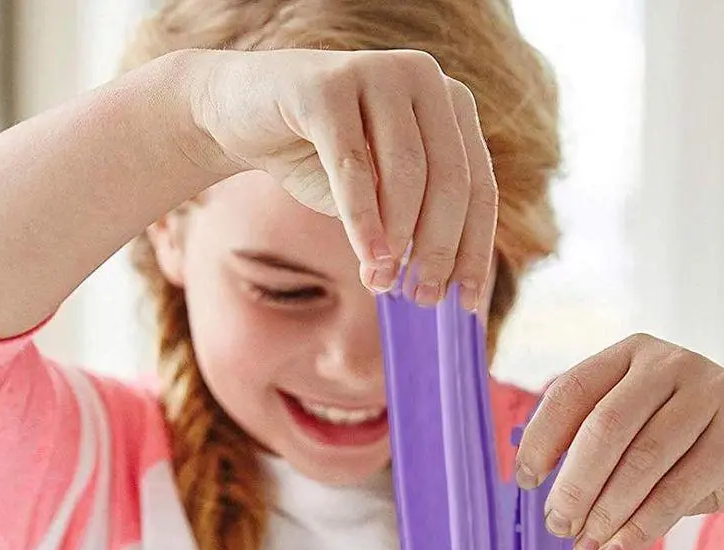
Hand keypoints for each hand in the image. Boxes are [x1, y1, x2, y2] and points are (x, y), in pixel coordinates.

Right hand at [184, 47, 497, 308]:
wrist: (244, 113)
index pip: (479, 187)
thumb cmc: (321, 158)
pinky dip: (364, 220)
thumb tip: (443, 289)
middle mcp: (424, 77)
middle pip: (449, 180)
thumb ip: (413, 228)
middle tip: (422, 298)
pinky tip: (368, 259)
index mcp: (451, 104)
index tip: (466, 303)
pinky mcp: (327, 85)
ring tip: (383, 284)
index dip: (475, 250)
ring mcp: (377, 72)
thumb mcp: (379, 197)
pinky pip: (354, 167)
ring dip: (398, 239)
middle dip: (439, 249)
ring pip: (407, 172)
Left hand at [513, 334, 723, 549]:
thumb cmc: (697, 456)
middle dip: (573, 486)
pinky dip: (638, 531)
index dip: (542, 438)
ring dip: (604, 515)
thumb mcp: (641, 444)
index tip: (524, 482)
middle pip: (603, 428)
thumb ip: (596, 455)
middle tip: (557, 528)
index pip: (571, 390)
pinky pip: (676, 490)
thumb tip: (540, 500)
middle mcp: (672, 362)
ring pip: (640, 463)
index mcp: (634, 355)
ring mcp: (713, 391)